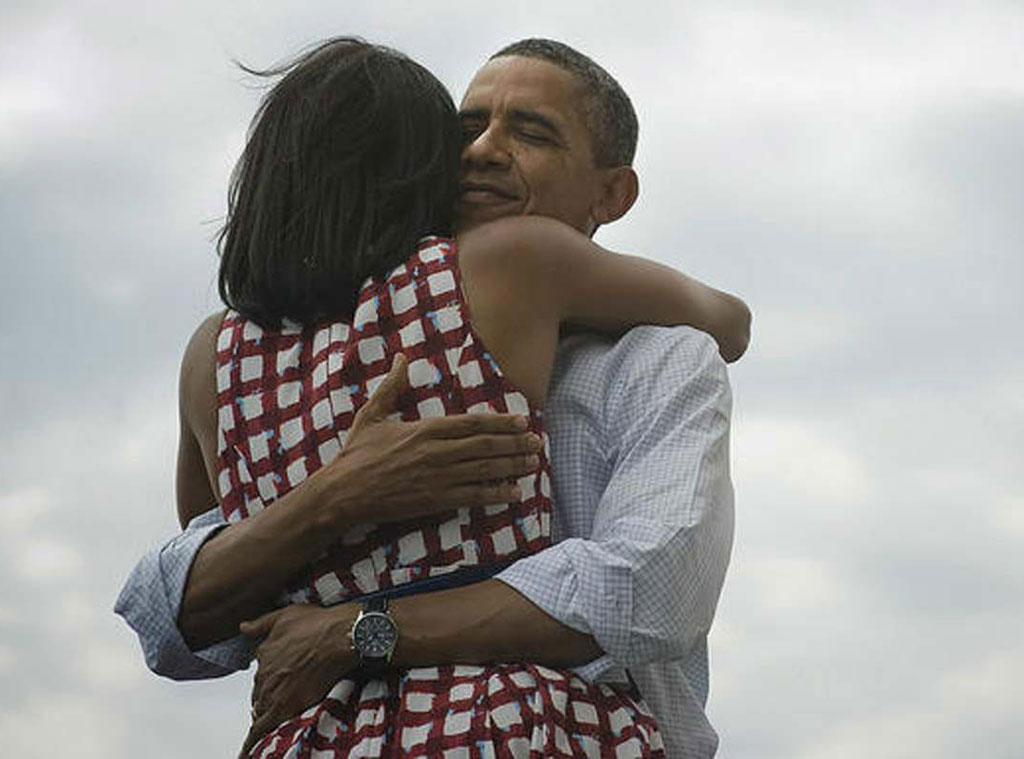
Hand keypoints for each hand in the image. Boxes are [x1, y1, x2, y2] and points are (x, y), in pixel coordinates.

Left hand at [238, 603, 358, 756]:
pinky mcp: (283, 708)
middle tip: (285, 696)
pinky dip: (252, 743)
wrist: (340, 637)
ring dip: (265, 714)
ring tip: (277, 717)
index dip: (269, 679)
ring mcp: (272, 691)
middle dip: (268, 696)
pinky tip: (247, 753)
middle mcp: (264, 673)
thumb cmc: (319, 624)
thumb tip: (243, 627)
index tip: (278, 680)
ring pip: (260, 710)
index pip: (260, 673)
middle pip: (259, 693)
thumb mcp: (285, 615)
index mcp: (264, 653)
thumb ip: (261, 624)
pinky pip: (260, 730)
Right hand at [325, 353, 543, 523]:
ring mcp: (438, 477)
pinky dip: (496, 494)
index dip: (501, 421)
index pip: (472, 422)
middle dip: (515, 443)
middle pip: (485, 445)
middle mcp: (436, 451)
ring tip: (533, 463)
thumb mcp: (372, 414)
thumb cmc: (356, 454)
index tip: (522, 421)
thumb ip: (392, 386)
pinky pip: (473, 496)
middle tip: (537, 442)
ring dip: (512, 466)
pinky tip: (513, 492)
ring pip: (484, 469)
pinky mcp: (435, 500)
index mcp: (425, 428)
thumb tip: (400, 358)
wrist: (343, 492)